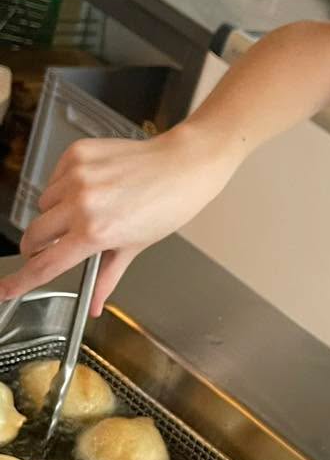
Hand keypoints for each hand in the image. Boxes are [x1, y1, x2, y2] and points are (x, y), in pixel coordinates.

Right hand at [0, 124, 237, 315]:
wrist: (182, 166)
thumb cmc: (167, 206)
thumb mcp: (135, 248)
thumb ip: (107, 277)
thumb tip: (94, 304)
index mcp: (95, 233)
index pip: (46, 264)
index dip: (21, 281)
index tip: (6, 290)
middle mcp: (81, 203)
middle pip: (34, 234)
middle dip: (39, 246)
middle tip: (59, 246)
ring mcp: (76, 176)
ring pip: (44, 205)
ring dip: (57, 214)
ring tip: (91, 210)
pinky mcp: (75, 155)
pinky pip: (54, 179)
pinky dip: (65, 188)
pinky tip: (93, 188)